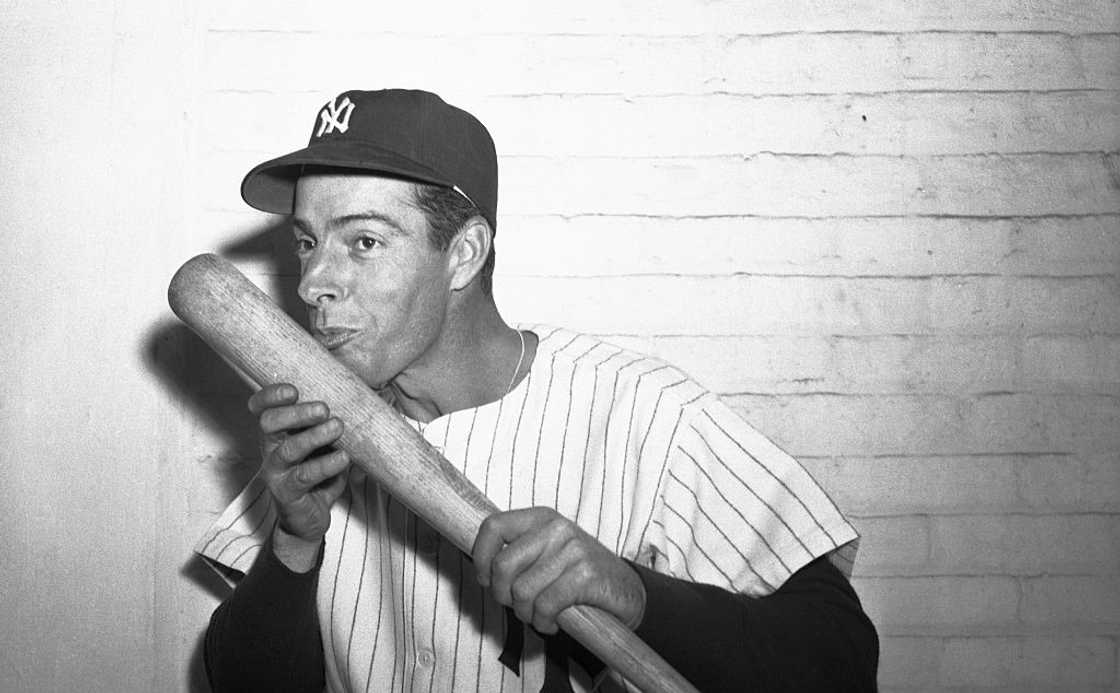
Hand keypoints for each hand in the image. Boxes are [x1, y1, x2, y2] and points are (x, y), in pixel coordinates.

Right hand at [249, 384, 349, 565]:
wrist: (309, 519)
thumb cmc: (318, 474)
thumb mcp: (326, 445)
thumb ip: (335, 424)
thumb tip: (369, 400)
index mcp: (278, 432)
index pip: (262, 408)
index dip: (270, 395)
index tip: (293, 390)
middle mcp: (271, 449)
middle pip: (269, 423)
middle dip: (296, 413)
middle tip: (324, 409)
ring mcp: (276, 471)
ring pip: (288, 449)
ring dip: (314, 436)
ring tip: (338, 427)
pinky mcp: (287, 492)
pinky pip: (305, 476)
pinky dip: (326, 465)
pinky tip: (343, 457)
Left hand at [472, 507, 645, 634]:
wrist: (625, 591)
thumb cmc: (577, 576)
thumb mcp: (546, 553)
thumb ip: (517, 554)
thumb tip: (480, 567)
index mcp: (541, 517)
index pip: (493, 526)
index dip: (480, 557)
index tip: (486, 579)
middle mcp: (556, 528)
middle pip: (503, 565)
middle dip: (503, 595)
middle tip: (517, 605)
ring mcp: (572, 549)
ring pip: (522, 591)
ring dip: (526, 614)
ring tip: (539, 614)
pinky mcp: (585, 574)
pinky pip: (545, 606)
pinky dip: (543, 623)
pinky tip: (553, 622)